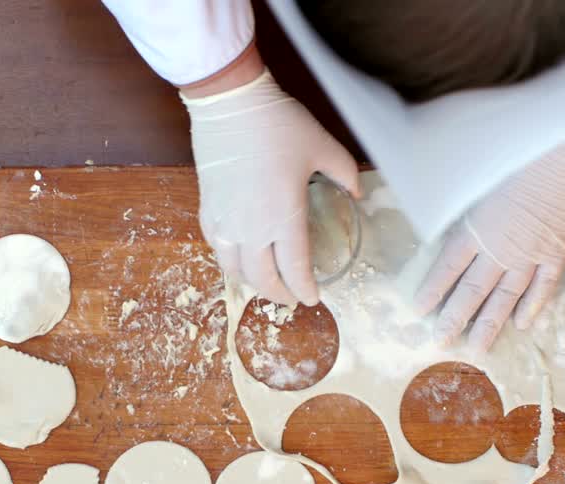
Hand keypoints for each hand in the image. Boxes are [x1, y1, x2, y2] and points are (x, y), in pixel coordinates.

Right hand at [181, 50, 358, 306]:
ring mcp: (226, 222)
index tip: (313, 298)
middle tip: (291, 297)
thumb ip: (344, 173)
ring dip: (252, 282)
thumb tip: (356, 192)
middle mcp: (252, 228)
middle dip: (279, 294)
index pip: (295, 270)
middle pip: (263, 279)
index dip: (305, 290)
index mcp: (284, 218)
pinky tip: (239, 257)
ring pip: (235, 270)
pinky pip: (216, 247)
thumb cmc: (278, 125)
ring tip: (265, 282)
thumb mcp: (322, 146)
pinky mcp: (208, 209)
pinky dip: (230, 260)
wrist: (230, 104)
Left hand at [413, 134, 564, 350]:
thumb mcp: (476, 175)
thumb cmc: (518, 155)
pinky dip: (533, 306)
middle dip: (454, 319)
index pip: (447, 267)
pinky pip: (543, 286)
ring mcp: (531, 255)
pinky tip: (523, 325)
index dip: (432, 289)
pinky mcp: (557, 252)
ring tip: (477, 348)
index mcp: (476, 229)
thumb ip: (457, 199)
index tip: (418, 310)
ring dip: (490, 324)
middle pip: (472, 291)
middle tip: (441, 342)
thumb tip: (434, 207)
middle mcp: (500, 250)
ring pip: (506, 297)